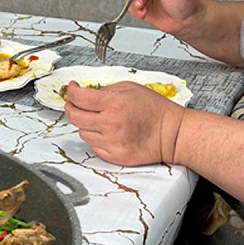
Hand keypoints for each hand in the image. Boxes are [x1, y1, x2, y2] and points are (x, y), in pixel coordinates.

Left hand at [64, 81, 183, 166]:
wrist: (172, 134)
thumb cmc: (154, 110)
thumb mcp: (130, 88)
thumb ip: (105, 90)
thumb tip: (84, 93)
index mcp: (113, 103)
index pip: (79, 98)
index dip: (71, 92)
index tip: (72, 89)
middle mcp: (110, 124)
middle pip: (74, 117)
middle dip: (71, 108)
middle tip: (75, 103)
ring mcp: (112, 142)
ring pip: (82, 133)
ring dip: (86, 124)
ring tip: (100, 119)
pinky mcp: (114, 156)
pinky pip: (94, 146)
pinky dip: (96, 138)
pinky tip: (108, 132)